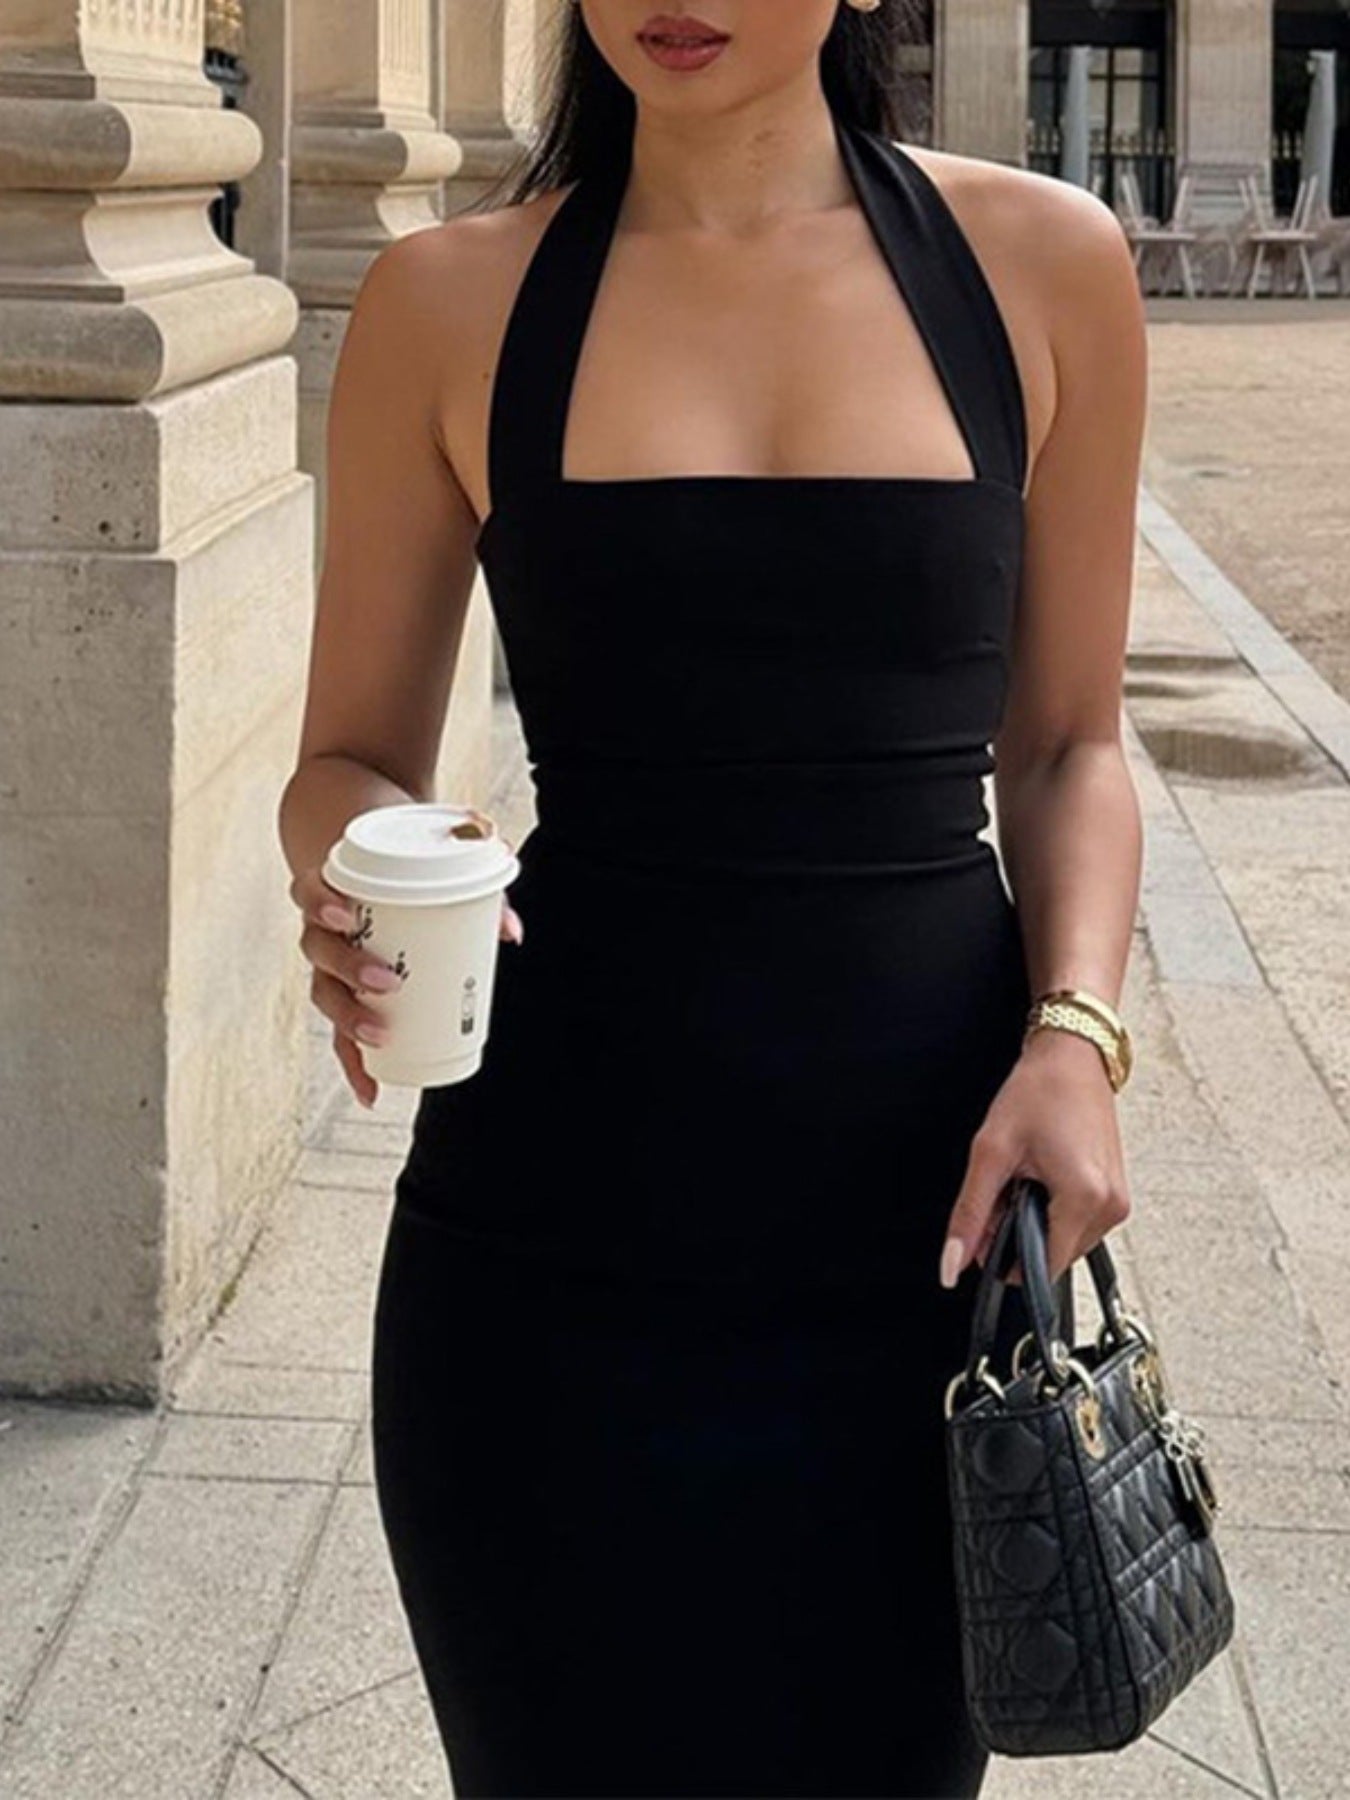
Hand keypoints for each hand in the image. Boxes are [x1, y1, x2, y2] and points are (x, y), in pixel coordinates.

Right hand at [288, 854, 526, 1109]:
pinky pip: (338, 1035)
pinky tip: (370, 1093)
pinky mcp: (341, 1000)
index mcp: (332, 891)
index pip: (309, 892)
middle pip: (317, 948)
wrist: (369, 886)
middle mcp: (320, 930)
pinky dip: (354, 1066)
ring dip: (348, 1017)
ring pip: (323, 992)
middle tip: (386, 981)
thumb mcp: (439, 875)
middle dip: (347, 967)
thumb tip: (510, 932)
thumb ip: (473, 894)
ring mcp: (327, 967)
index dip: (320, 904)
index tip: (346, 915)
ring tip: (380, 1033)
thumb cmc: (405, 881)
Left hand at [938, 1028, 1129, 1288]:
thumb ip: (970, 1214)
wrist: (1072, 1057)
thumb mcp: (990, 1152)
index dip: (1007, 1256)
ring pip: (1065, 1242)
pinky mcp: (1117, 1195)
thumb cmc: (1038, 1092)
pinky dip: (1056, 1210)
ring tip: (1030, 1174)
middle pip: (1054, 1255)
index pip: (1044, 1268)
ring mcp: (1118, 1202)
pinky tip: (1046, 1175)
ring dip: (1040, 1221)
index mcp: (1085, 1198)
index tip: (993, 1221)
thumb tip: (953, 1263)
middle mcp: (1111, 1207)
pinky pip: (1079, 1224)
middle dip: (1022, 1232)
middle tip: (1010, 1184)